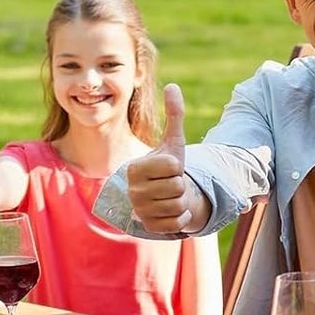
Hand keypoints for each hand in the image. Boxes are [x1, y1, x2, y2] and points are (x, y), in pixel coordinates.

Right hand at [126, 84, 199, 233]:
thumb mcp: (173, 142)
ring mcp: (139, 211)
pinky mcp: (148, 228)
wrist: (164, 195)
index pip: (172, 166)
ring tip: (171, 196)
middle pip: (177, 188)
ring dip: (182, 201)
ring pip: (178, 205)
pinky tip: (172, 211)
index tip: (169, 167)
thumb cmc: (168, 167)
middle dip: (181, 185)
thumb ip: (174, 115)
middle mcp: (132, 191)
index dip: (177, 166)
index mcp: (134, 168)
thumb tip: (173, 86)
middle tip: (171, 183)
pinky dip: (181, 217)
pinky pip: (177, 222)